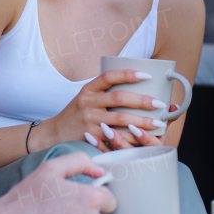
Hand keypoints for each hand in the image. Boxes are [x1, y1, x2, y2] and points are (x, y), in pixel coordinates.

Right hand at [30, 69, 167, 152]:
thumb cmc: (75, 115)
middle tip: (161, 104)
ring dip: (142, 122)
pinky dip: (131, 138)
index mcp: (88, 89)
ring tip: (159, 124)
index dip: (128, 74)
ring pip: (120, 119)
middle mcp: (88, 102)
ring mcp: (89, 119)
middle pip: (119, 98)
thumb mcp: (85, 98)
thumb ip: (104, 92)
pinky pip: (115, 137)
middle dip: (143, 101)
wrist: (52, 135)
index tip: (146, 75)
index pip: (109, 76)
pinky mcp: (90, 136)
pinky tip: (144, 139)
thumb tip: (134, 84)